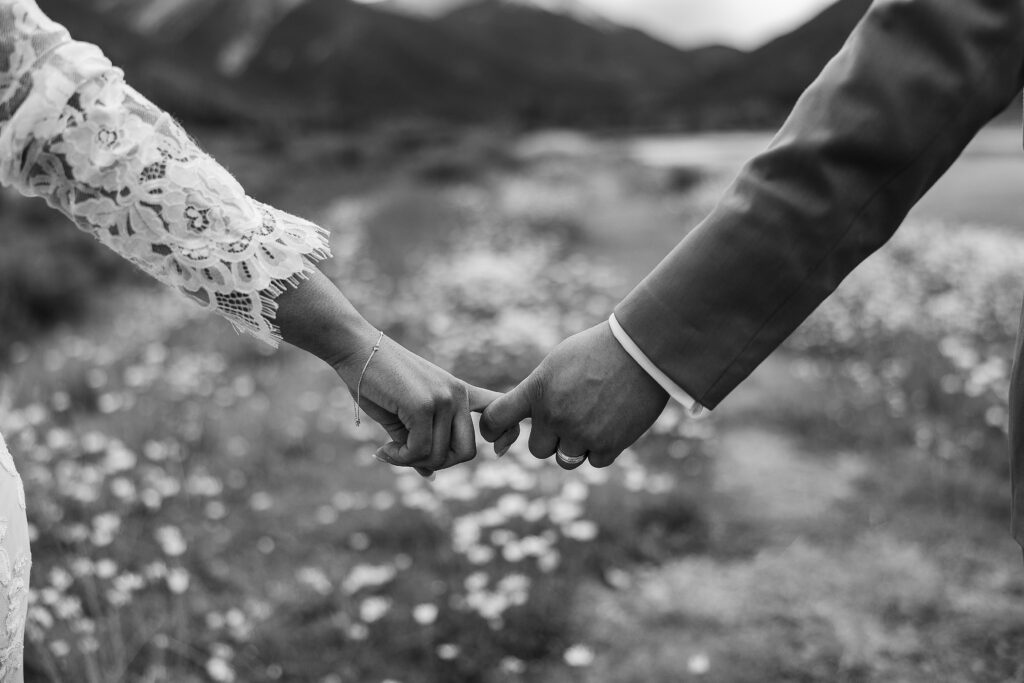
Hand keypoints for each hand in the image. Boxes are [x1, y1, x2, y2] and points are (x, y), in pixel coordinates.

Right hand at [335, 332, 517, 474]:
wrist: (356, 348)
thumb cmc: (376, 380)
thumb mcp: (404, 415)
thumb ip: (421, 441)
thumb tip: (430, 475)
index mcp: (459, 392)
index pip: (498, 408)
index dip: (508, 433)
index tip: (501, 451)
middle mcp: (458, 395)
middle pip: (467, 451)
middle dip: (438, 464)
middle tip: (408, 458)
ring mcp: (443, 399)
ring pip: (440, 455)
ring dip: (411, 462)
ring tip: (389, 451)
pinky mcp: (424, 405)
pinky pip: (420, 450)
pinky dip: (400, 458)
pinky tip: (383, 450)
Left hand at [480, 322, 667, 468]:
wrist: (642, 350)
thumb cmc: (598, 350)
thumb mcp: (557, 362)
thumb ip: (538, 391)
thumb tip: (525, 416)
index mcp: (537, 391)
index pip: (495, 420)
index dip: (492, 429)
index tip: (496, 432)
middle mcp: (554, 416)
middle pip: (538, 449)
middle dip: (551, 437)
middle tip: (571, 416)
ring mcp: (581, 433)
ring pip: (566, 459)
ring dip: (575, 446)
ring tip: (594, 419)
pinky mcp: (609, 445)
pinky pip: (595, 461)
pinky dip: (601, 448)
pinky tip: (612, 424)